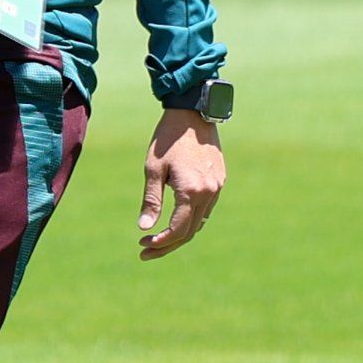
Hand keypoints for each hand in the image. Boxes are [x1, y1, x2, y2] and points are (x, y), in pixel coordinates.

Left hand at [137, 109, 224, 259]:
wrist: (193, 112)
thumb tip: (144, 228)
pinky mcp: (219, 180)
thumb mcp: (153, 169)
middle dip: (167, 245)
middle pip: (190, 232)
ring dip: (180, 234)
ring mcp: (217, 187)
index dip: (160, 243)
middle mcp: (209, 193)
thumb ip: (151, 200)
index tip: (143, 245)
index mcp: (192, 191)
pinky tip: (176, 219)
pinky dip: (191, 219)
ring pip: (200, 222)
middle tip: (145, 250)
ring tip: (157, 238)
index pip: (178, 230)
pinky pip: (206, 209)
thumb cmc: (168, 139)